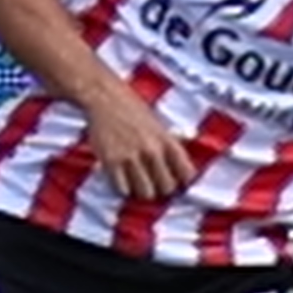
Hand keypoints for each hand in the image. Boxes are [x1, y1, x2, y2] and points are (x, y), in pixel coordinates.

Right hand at [83, 80, 194, 203]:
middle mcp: (153, 151)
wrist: (106, 99)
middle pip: (166, 188)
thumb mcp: (160, 126)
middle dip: (160, 189)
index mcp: (168, 142)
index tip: (176, 181)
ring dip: (142, 192)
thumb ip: (171, 146)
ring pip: (145, 193)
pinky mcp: (111, 161)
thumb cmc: (134, 111)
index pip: (187, 174)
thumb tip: (182, 171)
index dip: (183, 182)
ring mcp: (131, 157)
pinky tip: (122, 180)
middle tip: (153, 184)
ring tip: (137, 184)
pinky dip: (123, 189)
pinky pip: (122, 189)